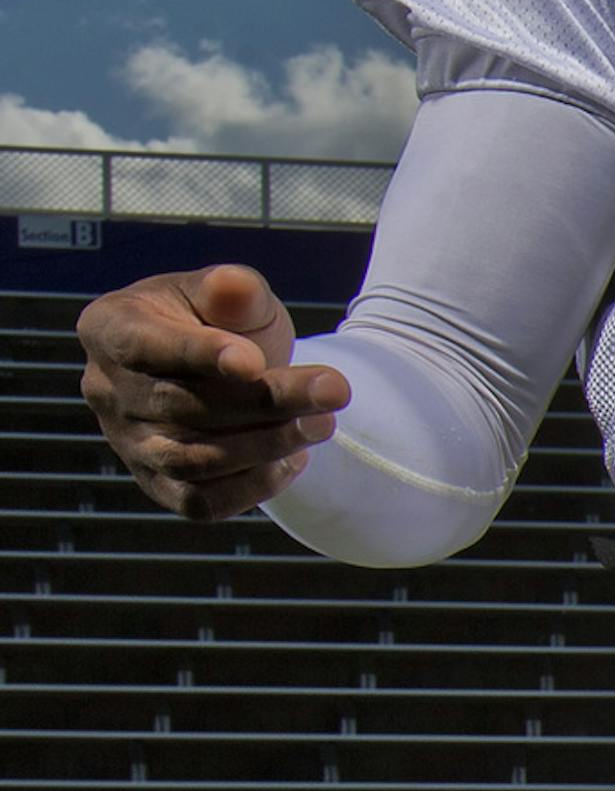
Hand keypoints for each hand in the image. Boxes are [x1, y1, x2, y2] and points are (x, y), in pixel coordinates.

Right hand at [76, 263, 349, 522]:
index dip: (200, 355)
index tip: (255, 362)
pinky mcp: (159, 486)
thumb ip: (233, 289)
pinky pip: (201, 503)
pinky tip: (295, 459)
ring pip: (193, 461)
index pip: (145, 345)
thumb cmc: (223, 320)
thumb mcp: (231, 292)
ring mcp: (130, 445)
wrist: (230, 368)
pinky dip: (253, 487)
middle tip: (332, 390)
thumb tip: (236, 287)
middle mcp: (107, 391)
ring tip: (322, 423)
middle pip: (182, 406)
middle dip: (264, 402)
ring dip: (266, 445)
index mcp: (110, 327)